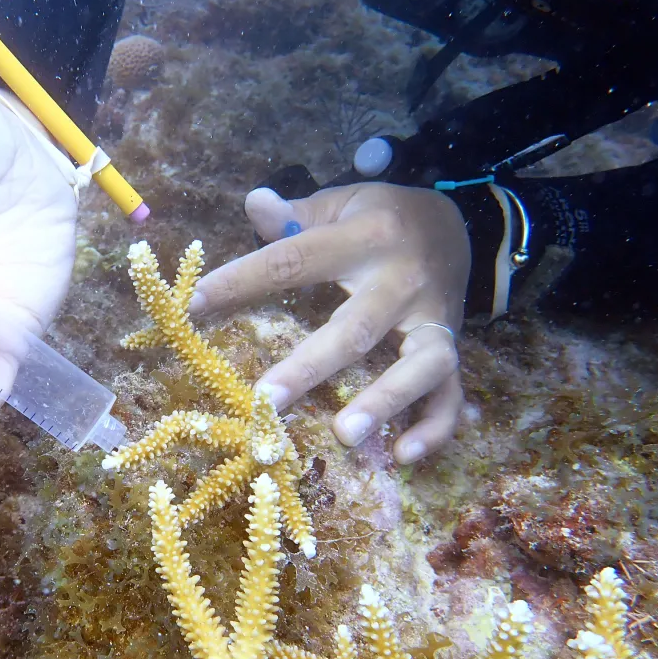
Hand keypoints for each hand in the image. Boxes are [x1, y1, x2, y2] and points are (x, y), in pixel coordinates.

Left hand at [190, 183, 469, 462]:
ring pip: (420, 364)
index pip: (294, 260)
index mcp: (365, 238)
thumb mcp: (342, 203)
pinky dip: (434, 428)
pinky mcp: (454, 350)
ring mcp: (434, 320)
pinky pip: (451, 395)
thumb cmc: (381, 219)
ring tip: (344, 434)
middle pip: (356, 327)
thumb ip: (296, 214)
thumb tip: (252, 203)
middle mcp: (403, 280)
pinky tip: (402, 455)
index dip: (242, 280)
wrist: (462, 225)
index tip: (195, 305)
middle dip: (311, 366)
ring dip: (384, 401)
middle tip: (266, 400)